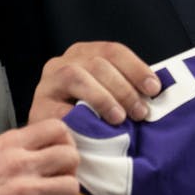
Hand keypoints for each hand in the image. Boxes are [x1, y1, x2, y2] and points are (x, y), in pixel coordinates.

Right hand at [0, 119, 79, 194]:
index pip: (57, 127)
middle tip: (57, 189)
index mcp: (10, 144)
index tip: (60, 162)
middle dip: (70, 174)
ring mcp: (25, 189)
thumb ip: (16, 150)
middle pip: (71, 156)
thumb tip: (44, 151)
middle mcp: (20, 162)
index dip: (66, 144)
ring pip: (72, 188)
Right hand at [30, 41, 160, 124]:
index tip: (154, 88)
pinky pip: (58, 109)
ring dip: (102, 97)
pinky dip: (78, 118)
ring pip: (76, 76)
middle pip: (96, 63)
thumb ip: (125, 88)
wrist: (50, 142)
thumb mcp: (106, 95)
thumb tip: (155, 92)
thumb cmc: (87, 119)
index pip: (112, 51)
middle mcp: (63, 63)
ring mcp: (47, 84)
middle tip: (140, 112)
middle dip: (123, 88)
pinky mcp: (38, 108)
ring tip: (119, 119)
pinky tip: (94, 131)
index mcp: (83, 53)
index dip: (136, 68)